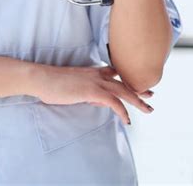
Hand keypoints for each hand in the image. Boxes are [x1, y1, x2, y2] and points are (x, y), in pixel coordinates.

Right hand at [33, 64, 154, 125]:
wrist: (42, 78)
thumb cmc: (53, 84)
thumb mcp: (73, 86)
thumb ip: (86, 90)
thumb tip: (96, 99)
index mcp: (91, 71)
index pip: (113, 73)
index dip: (126, 79)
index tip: (136, 85)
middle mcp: (96, 74)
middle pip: (123, 82)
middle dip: (138, 89)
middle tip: (151, 95)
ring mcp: (95, 81)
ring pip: (123, 90)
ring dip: (137, 101)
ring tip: (148, 109)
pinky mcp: (92, 91)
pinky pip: (113, 102)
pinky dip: (122, 111)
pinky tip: (127, 120)